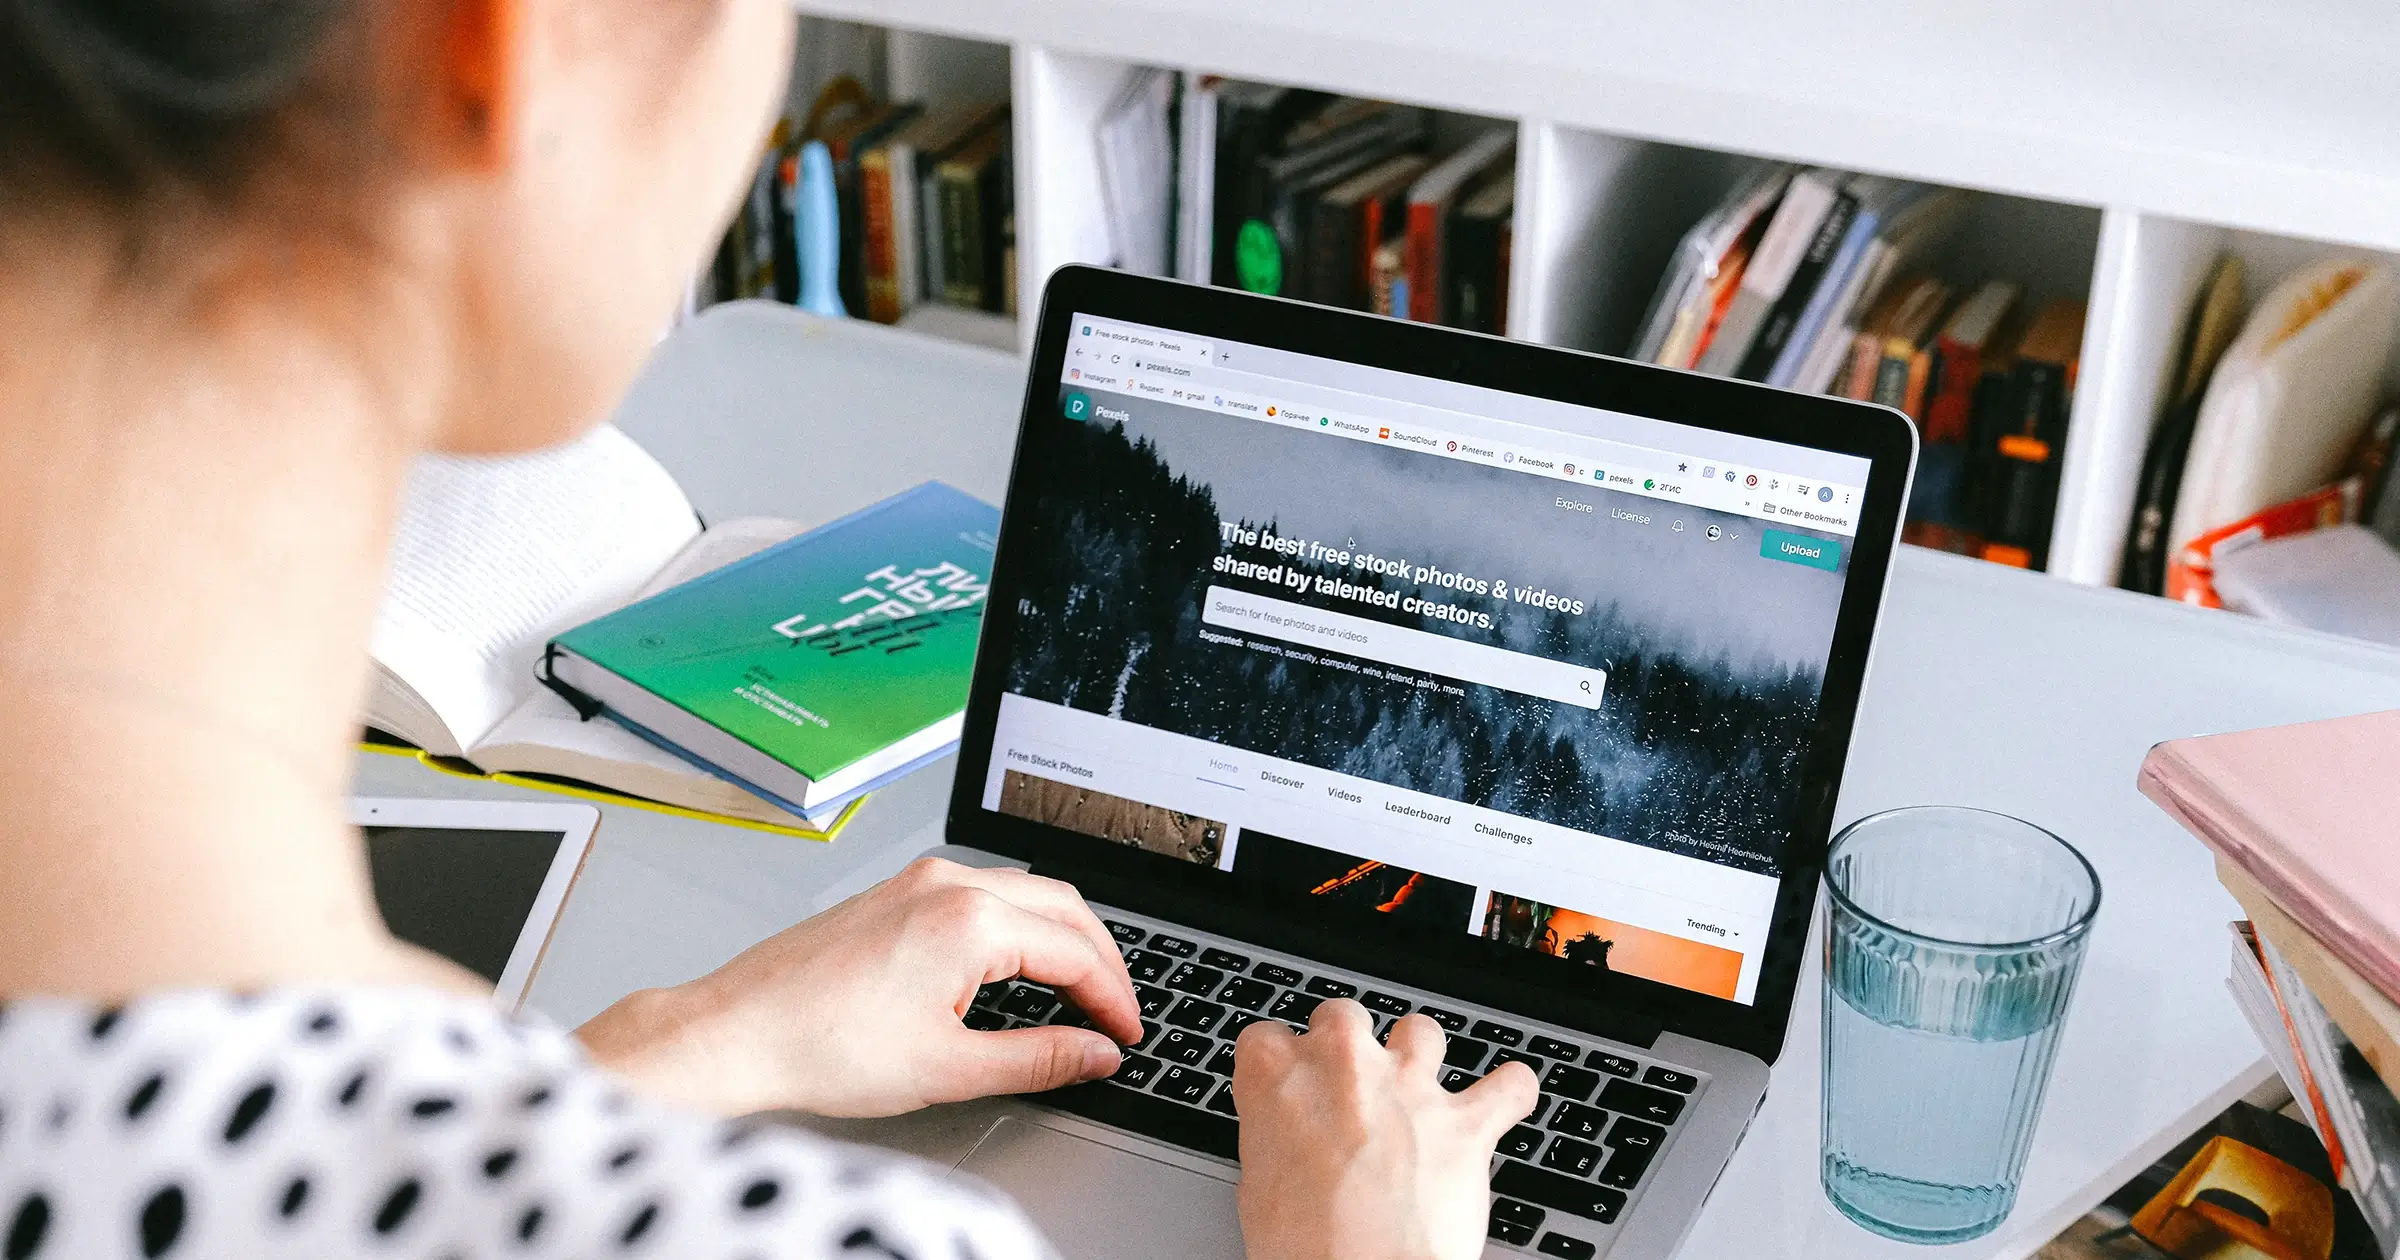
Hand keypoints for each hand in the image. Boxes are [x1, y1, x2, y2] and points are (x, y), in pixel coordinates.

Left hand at [577, 857, 1142, 1116]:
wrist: (736, 1032)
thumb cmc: (820, 1046)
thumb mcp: (949, 1068)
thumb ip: (1039, 1058)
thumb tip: (1094, 1054)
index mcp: (970, 920)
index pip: (1076, 953)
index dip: (1113, 999)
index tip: (1126, 1034)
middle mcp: (947, 884)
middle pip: (1063, 908)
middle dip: (1101, 960)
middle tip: (1116, 1012)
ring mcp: (917, 882)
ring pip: (1023, 893)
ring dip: (1061, 937)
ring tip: (1077, 990)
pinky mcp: (895, 892)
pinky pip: (982, 894)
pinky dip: (1018, 926)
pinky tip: (1016, 965)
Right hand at [1233, 1001, 1538, 1259]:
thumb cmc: (1303, 1248)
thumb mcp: (1258, 1191)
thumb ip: (1275, 1145)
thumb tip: (1287, 1149)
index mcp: (1276, 1077)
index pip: (1266, 1038)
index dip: (1280, 1064)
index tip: (1288, 1086)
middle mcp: (1344, 1064)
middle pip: (1343, 1017)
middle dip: (1347, 1045)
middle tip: (1347, 1089)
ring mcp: (1409, 1087)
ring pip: (1419, 1032)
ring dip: (1419, 1054)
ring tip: (1418, 1086)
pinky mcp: (1466, 1123)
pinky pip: (1509, 1085)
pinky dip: (1511, 1091)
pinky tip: (1506, 1096)